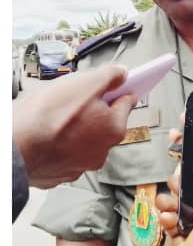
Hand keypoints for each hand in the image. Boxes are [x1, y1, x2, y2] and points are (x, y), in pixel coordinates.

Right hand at [12, 64, 137, 187]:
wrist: (15, 147)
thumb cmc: (47, 117)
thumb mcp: (83, 84)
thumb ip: (108, 77)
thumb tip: (121, 73)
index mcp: (113, 129)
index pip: (126, 105)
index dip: (119, 91)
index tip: (118, 86)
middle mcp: (102, 151)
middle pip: (103, 123)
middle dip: (92, 110)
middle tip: (72, 100)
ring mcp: (81, 165)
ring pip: (83, 140)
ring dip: (75, 129)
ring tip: (52, 117)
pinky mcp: (61, 172)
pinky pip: (64, 153)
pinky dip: (58, 144)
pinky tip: (45, 134)